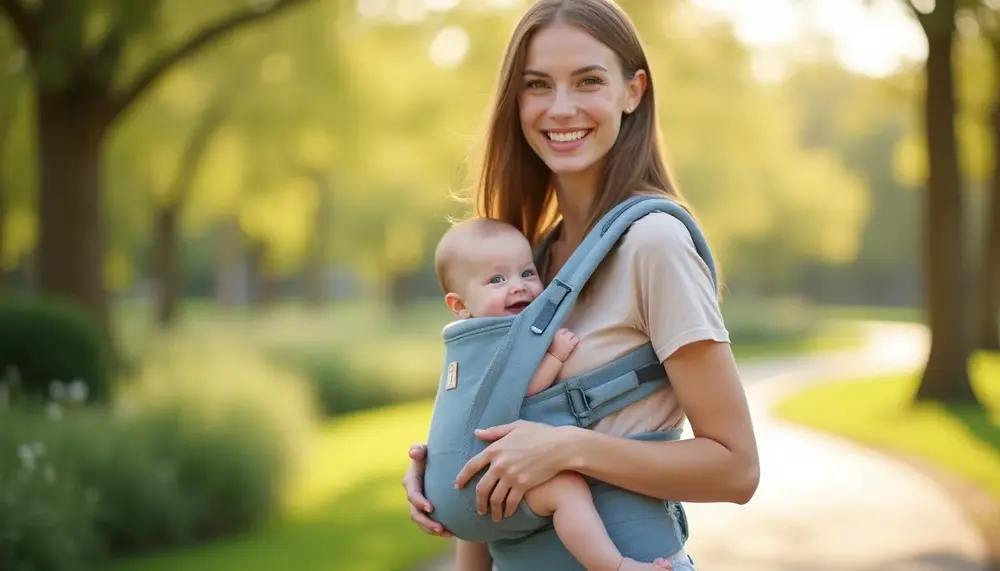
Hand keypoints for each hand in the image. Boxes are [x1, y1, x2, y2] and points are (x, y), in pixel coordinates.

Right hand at [402, 443, 452, 537]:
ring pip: (422, 523)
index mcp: (411, 482)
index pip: (413, 495)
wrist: (437, 461)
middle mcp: (413, 495)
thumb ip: (418, 449)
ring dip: (432, 530)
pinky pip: (429, 524)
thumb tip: (414, 452)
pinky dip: (438, 531)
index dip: (420, 503)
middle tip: (440, 528)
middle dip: (426, 523)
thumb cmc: (431, 453)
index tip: (431, 508)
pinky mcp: (427, 510)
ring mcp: (419, 505)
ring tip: (448, 534)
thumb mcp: (424, 449)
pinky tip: (452, 534)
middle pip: (415, 514)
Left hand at [455, 420, 573, 520]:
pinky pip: (511, 502)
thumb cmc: (540, 434)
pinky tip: (508, 514)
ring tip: (494, 516)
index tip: (457, 486)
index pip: (472, 466)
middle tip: (479, 510)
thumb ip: (495, 431)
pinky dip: (508, 510)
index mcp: (495, 449)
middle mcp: (500, 464)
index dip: (463, 477)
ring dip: (493, 510)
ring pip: (495, 498)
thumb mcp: (516, 426)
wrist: (560, 446)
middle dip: (479, 502)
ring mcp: (511, 476)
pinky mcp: (523, 485)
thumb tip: (477, 433)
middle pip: (481, 488)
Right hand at [548, 328, 578, 361]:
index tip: (565, 336)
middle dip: (569, 335)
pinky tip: (575, 343)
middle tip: (569, 340)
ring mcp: (566, 339)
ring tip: (572, 342)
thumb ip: (557, 335)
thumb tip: (562, 334)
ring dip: (573, 337)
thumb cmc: (551, 350)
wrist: (553, 357)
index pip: (563, 330)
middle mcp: (561, 335)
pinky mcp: (570, 344)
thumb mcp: (551, 339)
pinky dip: (576, 340)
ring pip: (573, 334)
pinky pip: (576, 339)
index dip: (565, 333)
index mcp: (555, 333)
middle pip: (568, 332)